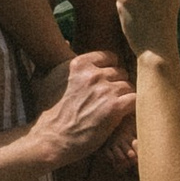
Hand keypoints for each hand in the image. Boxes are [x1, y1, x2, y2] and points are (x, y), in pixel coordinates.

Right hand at [25, 49, 134, 170]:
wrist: (51, 139)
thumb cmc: (46, 113)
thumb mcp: (44, 79)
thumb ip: (59, 60)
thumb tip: (67, 41)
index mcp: (78, 64)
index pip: (109, 57)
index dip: (109, 70)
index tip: (106, 83)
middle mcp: (93, 74)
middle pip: (120, 72)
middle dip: (117, 85)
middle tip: (110, 100)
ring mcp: (105, 90)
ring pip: (129, 86)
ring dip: (124, 98)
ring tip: (116, 111)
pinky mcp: (114, 108)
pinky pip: (135, 100)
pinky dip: (132, 108)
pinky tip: (124, 115)